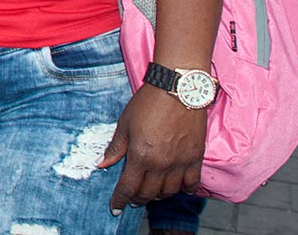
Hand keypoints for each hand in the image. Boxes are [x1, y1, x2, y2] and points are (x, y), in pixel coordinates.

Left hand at [99, 83, 207, 212]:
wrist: (177, 89)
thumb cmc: (147, 103)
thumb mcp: (124, 124)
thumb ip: (115, 147)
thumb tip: (101, 164)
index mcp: (140, 156)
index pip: (129, 188)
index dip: (120, 199)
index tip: (116, 207)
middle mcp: (161, 164)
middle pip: (149, 193)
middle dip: (138, 198)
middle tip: (132, 198)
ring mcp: (180, 162)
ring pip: (169, 192)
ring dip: (158, 195)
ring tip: (152, 191)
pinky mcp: (196, 157)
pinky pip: (192, 183)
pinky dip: (184, 189)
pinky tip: (177, 186)